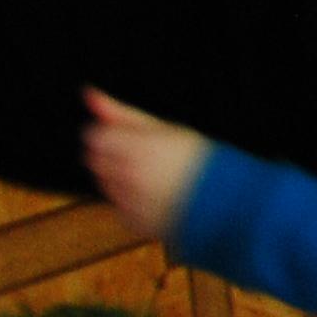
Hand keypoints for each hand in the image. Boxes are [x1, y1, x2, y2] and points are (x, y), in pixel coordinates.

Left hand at [82, 90, 209, 237]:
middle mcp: (127, 176)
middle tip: (143, 155)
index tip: (129, 137)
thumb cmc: (200, 159)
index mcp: (134, 147)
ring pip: (106, 184)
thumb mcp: (164, 128)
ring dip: (120, 179)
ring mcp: (129, 202)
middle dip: (111, 156)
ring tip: (154, 176)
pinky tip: (157, 196)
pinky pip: (119, 207)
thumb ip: (120, 113)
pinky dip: (131, 201)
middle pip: (95, 160)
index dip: (110, 135)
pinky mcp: (134, 222)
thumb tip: (89, 94)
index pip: (94, 136)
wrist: (228, 202)